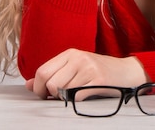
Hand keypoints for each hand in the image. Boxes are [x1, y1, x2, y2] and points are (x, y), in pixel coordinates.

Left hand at [25, 48, 148, 98]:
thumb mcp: (75, 67)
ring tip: (73, 95)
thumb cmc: (99, 71)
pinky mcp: (99, 81)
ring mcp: (89, 69)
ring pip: (62, 91)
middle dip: (50, 94)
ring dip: (64, 98)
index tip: (42, 94)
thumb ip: (53, 73)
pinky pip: (76, 97)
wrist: (127, 72)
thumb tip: (27, 85)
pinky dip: (75, 101)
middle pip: (50, 82)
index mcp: (71, 53)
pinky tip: (82, 97)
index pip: (42, 71)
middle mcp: (79, 58)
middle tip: (56, 98)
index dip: (37, 87)